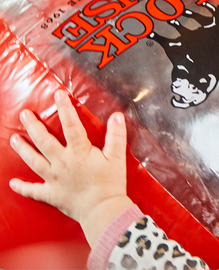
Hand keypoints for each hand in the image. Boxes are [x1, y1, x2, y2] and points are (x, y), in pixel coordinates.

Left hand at [9, 90, 132, 245]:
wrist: (103, 211)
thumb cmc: (110, 184)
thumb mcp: (117, 157)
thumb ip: (116, 135)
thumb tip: (117, 116)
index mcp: (79, 151)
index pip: (70, 124)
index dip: (64, 108)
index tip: (58, 94)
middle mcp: (62, 162)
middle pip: (44, 141)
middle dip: (33, 126)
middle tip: (24, 114)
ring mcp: (54, 178)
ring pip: (34, 160)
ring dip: (23, 149)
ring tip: (14, 139)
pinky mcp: (52, 194)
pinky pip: (34, 191)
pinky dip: (23, 187)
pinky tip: (13, 183)